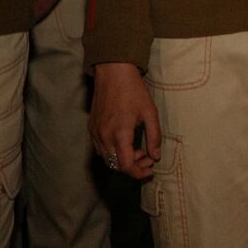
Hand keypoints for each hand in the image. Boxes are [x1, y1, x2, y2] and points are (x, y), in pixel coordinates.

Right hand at [89, 62, 160, 179]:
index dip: (139, 173)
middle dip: (134, 166)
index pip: (126, 166)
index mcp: (119, 134)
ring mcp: (94, 133)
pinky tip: (126, 143)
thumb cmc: (134, 91)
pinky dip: (114, 152)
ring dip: (123, 160)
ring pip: (107, 159)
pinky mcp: (91, 129)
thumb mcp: (150, 113)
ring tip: (139, 149)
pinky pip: (101, 149)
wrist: (113, 74)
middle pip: (116, 165)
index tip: (150, 170)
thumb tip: (156, 156)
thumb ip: (154, 137)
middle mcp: (103, 137)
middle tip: (148, 157)